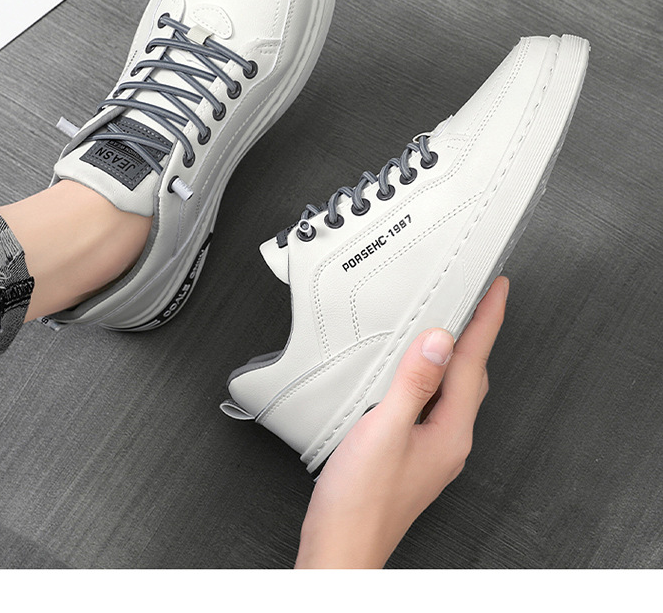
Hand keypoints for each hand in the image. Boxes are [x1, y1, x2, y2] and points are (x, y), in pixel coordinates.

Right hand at [294, 276, 508, 567]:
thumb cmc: (359, 502)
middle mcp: (448, 441)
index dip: (487, 320)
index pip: (474, 363)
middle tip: (477, 297)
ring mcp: (432, 449)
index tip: (498, 289)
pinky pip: (430, 403)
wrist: (341, 549)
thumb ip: (413, 384)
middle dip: (476, 334)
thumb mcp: (384, 430)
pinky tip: (411, 373)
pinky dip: (428, 377)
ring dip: (452, 354)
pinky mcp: (411, 454)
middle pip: (470, 375)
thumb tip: (438, 343)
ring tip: (448, 324)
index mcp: (450, 432)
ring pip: (451, 390)